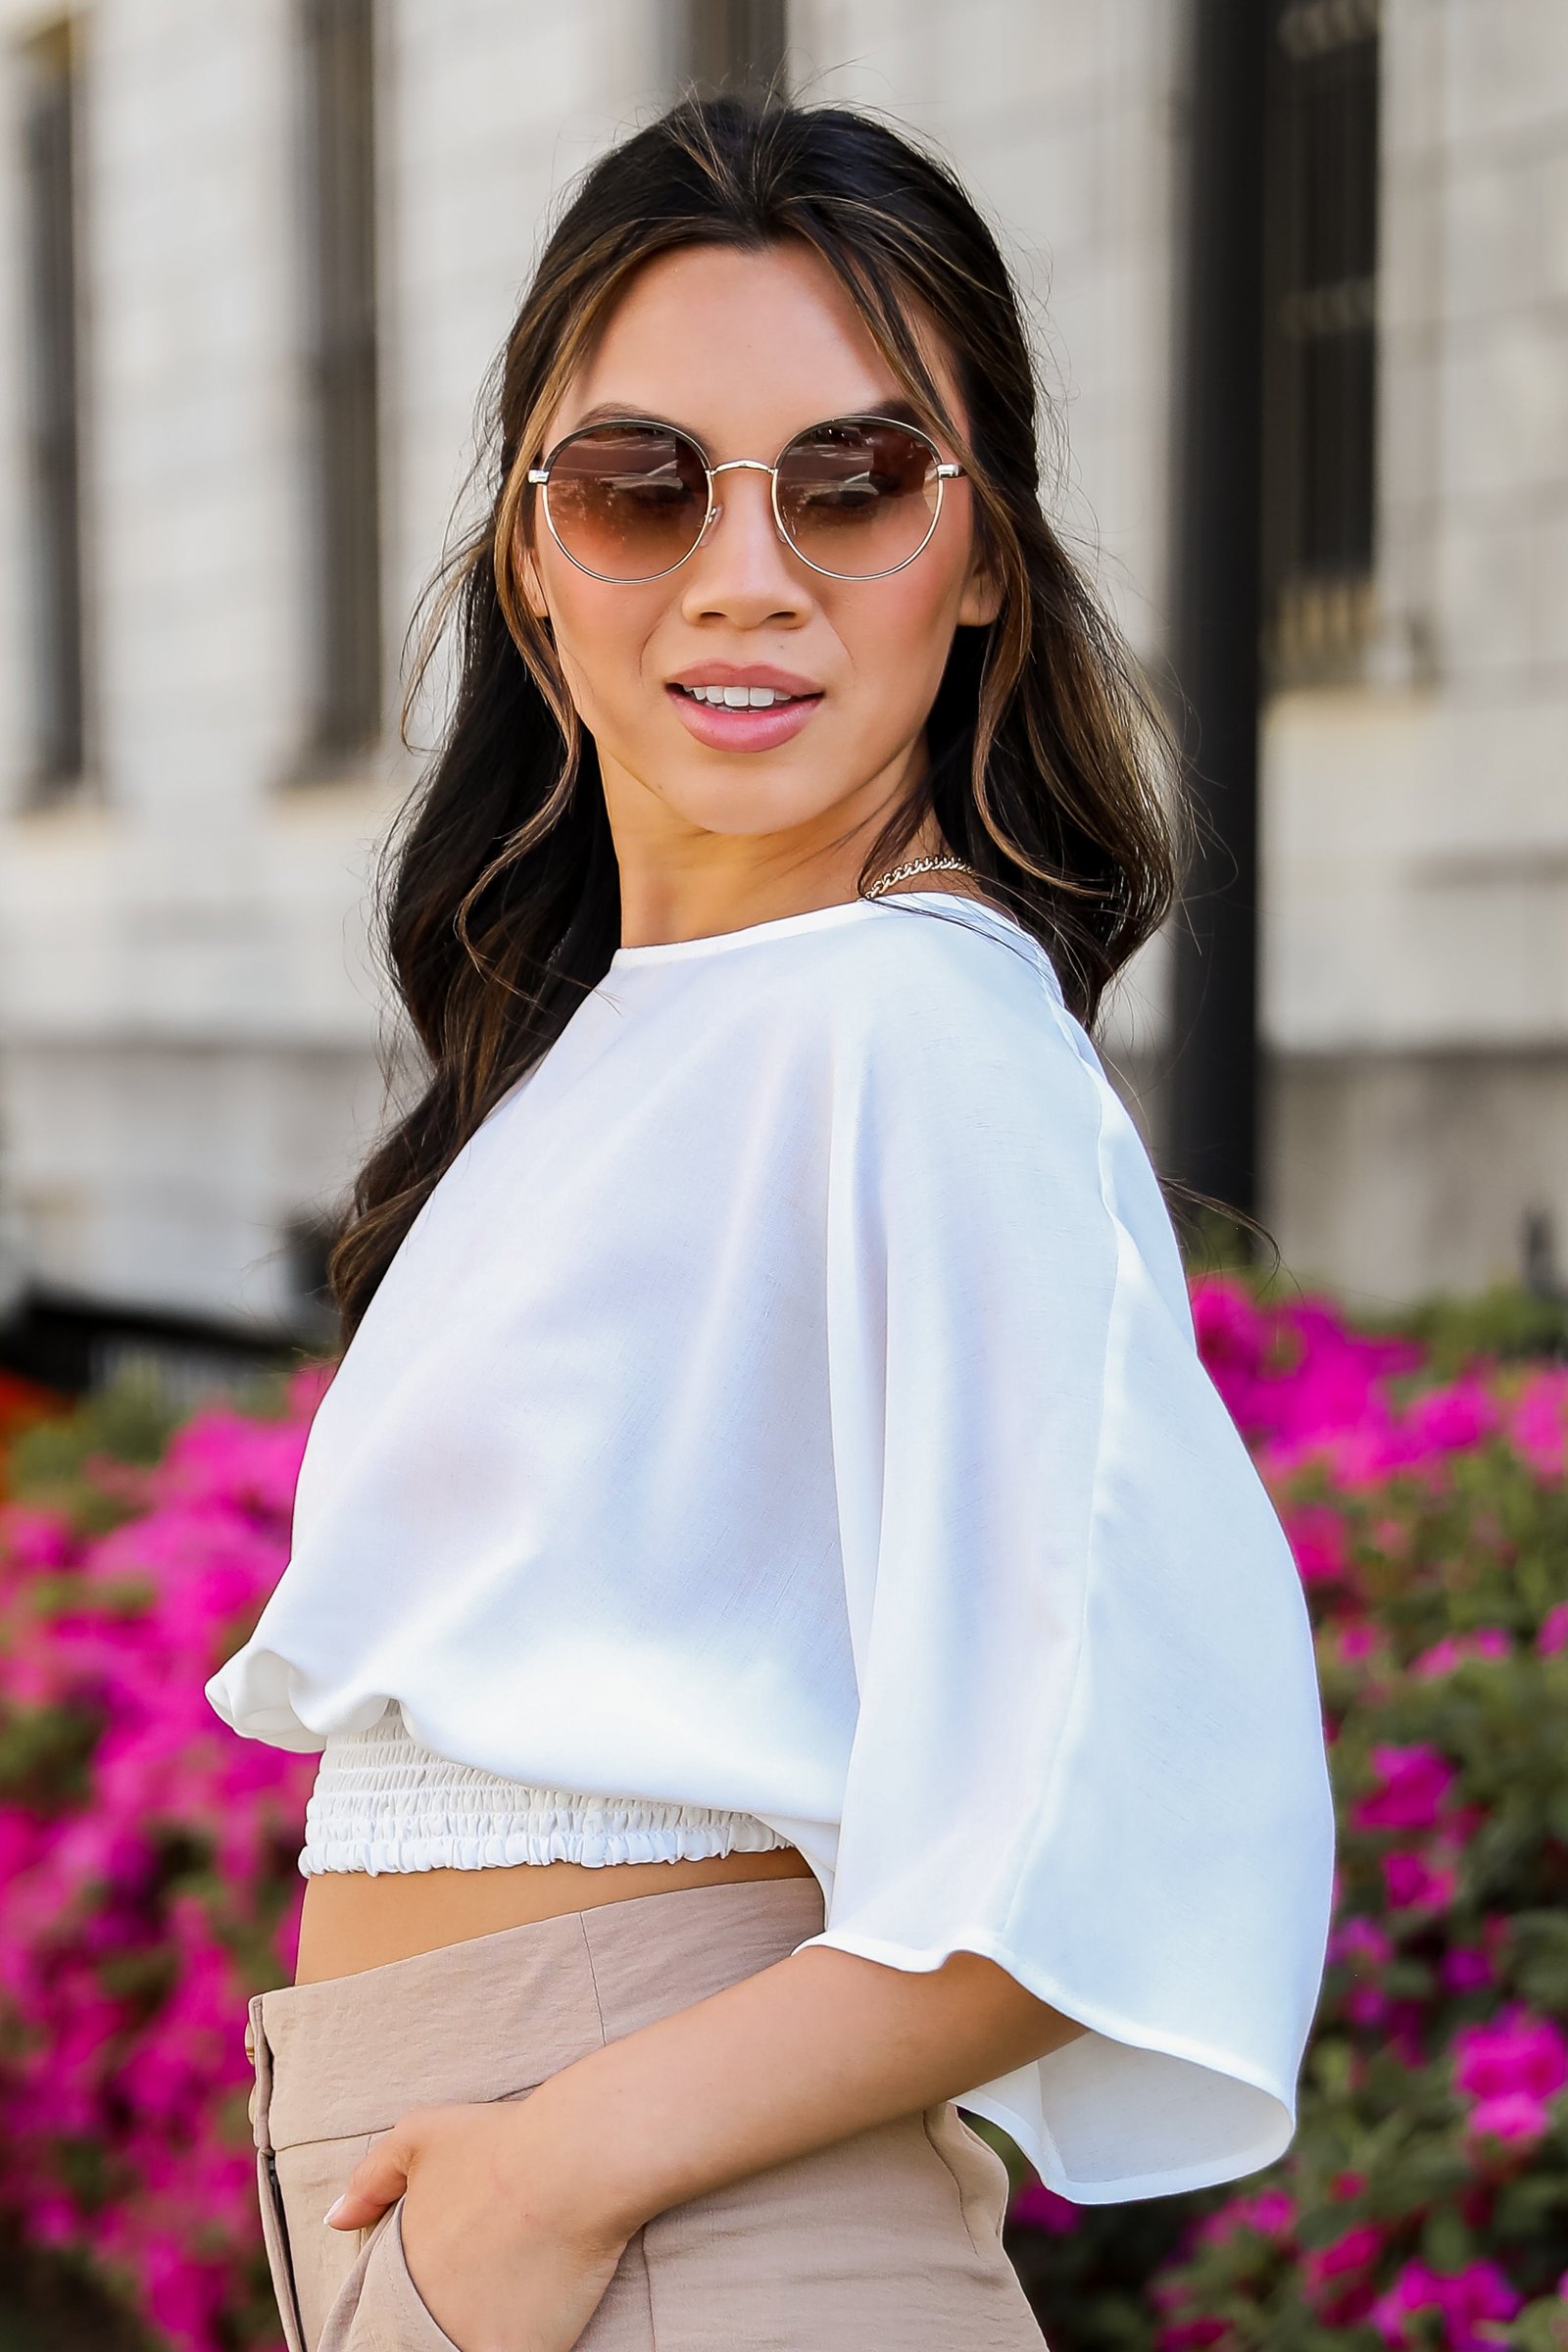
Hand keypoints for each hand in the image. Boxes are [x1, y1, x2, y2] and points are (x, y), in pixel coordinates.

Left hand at [325, 2097, 631, 2351]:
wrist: (574, 2162)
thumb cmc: (500, 2141)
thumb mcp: (420, 2136)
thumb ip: (372, 2178)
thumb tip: (336, 2218)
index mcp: (401, 2271)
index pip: (389, 2316)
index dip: (411, 2310)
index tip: (443, 2290)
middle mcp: (427, 2314)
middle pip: (428, 2334)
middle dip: (449, 2319)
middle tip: (482, 2291)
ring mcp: (471, 2339)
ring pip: (466, 2346)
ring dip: (481, 2331)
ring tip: (511, 2300)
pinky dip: (522, 2342)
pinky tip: (535, 2322)